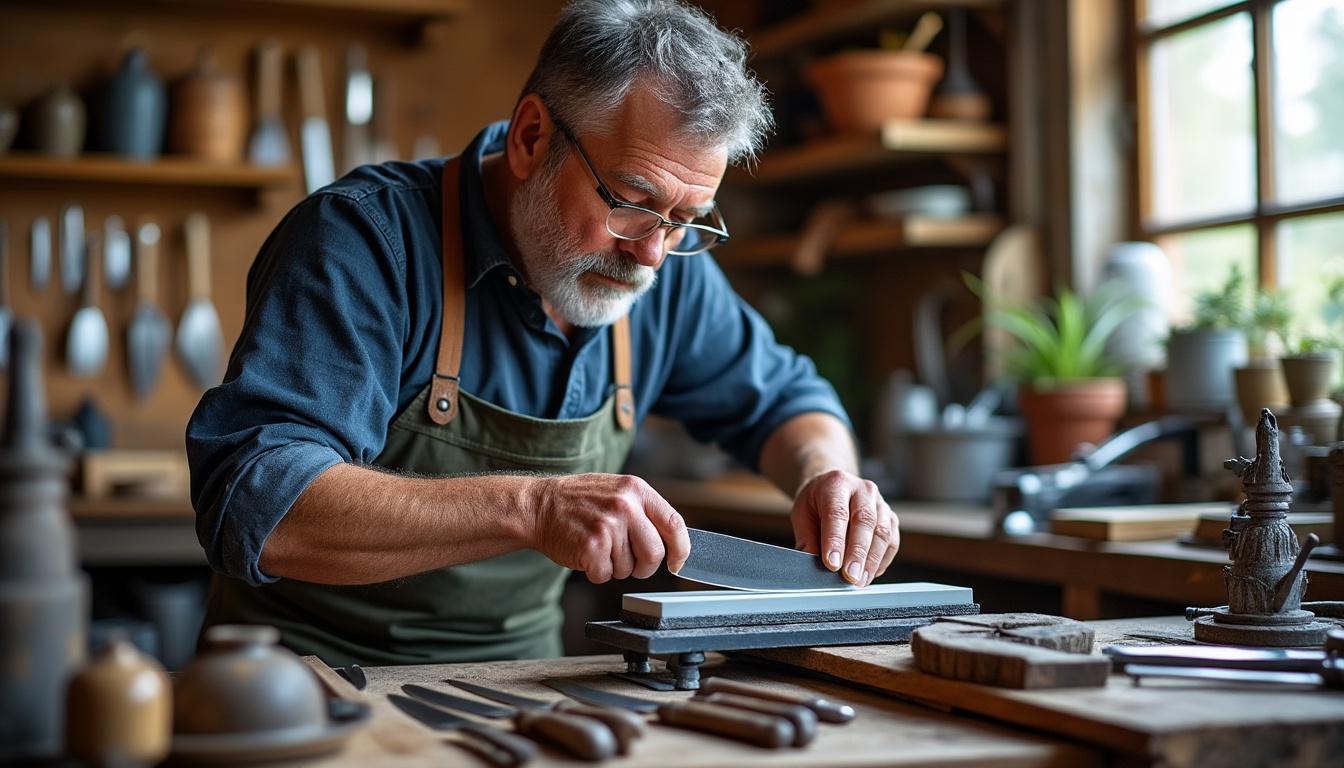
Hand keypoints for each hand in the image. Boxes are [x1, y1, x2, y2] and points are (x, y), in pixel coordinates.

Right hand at [530, 474, 689, 582]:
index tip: (676, 562)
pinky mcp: (592, 547)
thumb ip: (643, 510)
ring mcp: (608, 526)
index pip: (674, 524)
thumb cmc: (578, 501)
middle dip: (645, 566)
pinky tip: (586, 553)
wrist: (539, 505)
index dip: (681, 549)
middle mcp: (625, 506)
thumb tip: (671, 539)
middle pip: (655, 553)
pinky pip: (606, 574)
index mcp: (636, 490)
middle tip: (630, 562)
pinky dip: (596, 571)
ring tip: (598, 547)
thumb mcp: (616, 491)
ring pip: (629, 568)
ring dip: (615, 566)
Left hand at [790, 470, 898, 586]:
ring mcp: (880, 503)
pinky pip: (892, 542)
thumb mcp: (802, 515)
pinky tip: (869, 574)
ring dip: (872, 561)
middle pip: (865, 522)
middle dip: (858, 553)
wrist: (833, 487)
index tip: (832, 564)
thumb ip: (807, 539)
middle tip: (850, 577)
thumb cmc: (816, 503)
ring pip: (882, 533)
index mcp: (837, 483)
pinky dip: (881, 561)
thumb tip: (813, 566)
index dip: (835, 540)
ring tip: (859, 581)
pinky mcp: (891, 518)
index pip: (837, 513)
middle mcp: (863, 490)